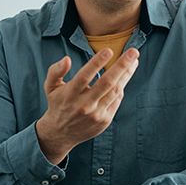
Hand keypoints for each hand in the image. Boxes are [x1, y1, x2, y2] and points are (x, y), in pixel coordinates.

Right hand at [36, 48, 139, 163]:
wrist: (60, 133)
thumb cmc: (58, 104)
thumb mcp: (50, 87)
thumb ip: (55, 71)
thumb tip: (66, 59)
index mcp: (69, 94)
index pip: (84, 76)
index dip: (97, 63)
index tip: (109, 50)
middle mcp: (84, 105)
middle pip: (106, 83)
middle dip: (122, 66)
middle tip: (133, 52)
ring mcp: (96, 114)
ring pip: (115, 91)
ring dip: (127, 75)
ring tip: (134, 61)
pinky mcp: (104, 120)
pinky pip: (116, 100)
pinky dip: (121, 87)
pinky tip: (125, 76)